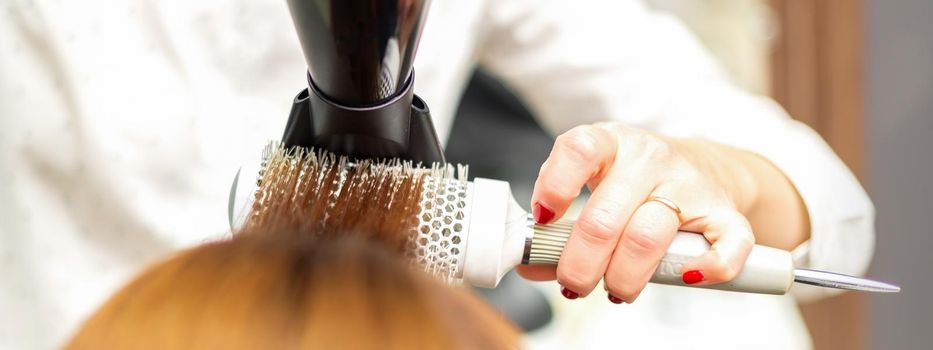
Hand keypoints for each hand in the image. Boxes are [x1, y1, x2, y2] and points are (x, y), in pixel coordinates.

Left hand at [517, 122, 805, 302]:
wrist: (703, 167)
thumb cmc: (634, 183)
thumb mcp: (592, 185)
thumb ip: (559, 224)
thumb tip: (531, 265)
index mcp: (610, 142)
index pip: (578, 150)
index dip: (554, 189)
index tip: (543, 222)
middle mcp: (649, 158)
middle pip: (604, 218)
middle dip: (579, 264)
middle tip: (574, 284)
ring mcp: (689, 184)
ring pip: (648, 239)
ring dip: (623, 278)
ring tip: (615, 289)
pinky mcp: (724, 212)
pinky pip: (726, 245)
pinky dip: (707, 268)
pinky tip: (685, 276)